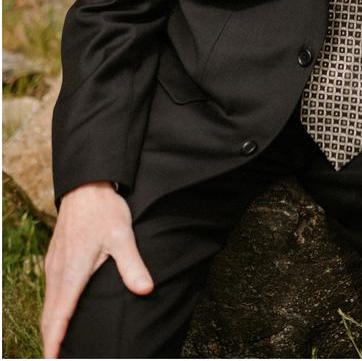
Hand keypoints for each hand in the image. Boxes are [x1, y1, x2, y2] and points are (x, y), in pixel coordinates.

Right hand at [41, 182, 152, 358]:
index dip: (54, 342)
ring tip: (59, 345)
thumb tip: (145, 290)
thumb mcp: (122, 236)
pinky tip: (62, 314)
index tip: (52, 359)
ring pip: (48, 304)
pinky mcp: (55, 258)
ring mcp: (54, 265)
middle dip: (50, 340)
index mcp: (72, 273)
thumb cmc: (104, 210)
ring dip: (51, 326)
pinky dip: (53, 310)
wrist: (86, 185)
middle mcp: (58, 272)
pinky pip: (50, 292)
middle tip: (57, 358)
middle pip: (49, 316)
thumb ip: (132, 265)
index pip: (58, 317)